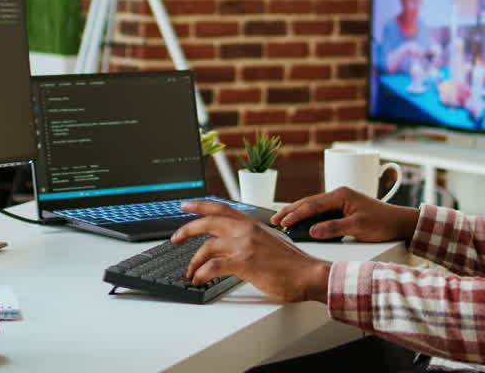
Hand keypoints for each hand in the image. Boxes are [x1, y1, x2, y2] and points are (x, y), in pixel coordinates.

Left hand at [171, 200, 331, 302]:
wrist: (310, 275)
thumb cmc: (293, 264)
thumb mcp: (269, 242)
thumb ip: (250, 240)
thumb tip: (232, 247)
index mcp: (252, 224)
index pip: (221, 207)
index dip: (200, 204)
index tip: (184, 204)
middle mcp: (246, 230)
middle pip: (208, 222)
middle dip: (186, 230)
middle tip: (174, 238)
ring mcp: (245, 245)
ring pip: (207, 246)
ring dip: (193, 261)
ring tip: (190, 272)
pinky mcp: (244, 263)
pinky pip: (212, 266)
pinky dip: (201, 274)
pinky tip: (199, 280)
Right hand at [271, 187, 419, 242]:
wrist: (400, 222)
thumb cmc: (383, 223)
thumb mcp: (358, 227)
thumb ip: (334, 228)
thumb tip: (312, 231)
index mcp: (340, 194)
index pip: (312, 205)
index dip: (295, 214)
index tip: (282, 223)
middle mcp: (338, 194)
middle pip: (308, 202)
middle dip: (290, 211)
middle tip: (274, 220)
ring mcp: (340, 200)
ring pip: (312, 206)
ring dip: (297, 213)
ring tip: (281, 221)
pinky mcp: (342, 208)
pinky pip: (319, 211)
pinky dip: (307, 216)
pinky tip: (300, 222)